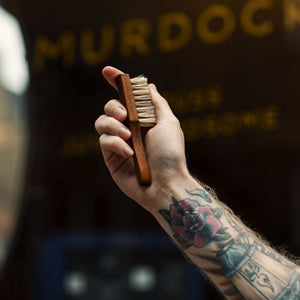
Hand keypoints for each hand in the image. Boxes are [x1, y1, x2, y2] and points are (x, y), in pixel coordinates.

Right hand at [95, 66, 189, 213]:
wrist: (166, 183)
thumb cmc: (170, 153)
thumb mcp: (168, 123)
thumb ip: (156, 104)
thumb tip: (148, 85)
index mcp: (143, 119)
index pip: (126, 97)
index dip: (116, 82)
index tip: (107, 71)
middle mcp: (129, 128)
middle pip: (110, 108)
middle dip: (114, 108)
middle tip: (124, 116)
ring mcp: (119, 143)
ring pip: (101, 123)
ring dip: (114, 126)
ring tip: (128, 137)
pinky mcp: (111, 157)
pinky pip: (104, 141)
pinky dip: (115, 144)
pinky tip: (129, 153)